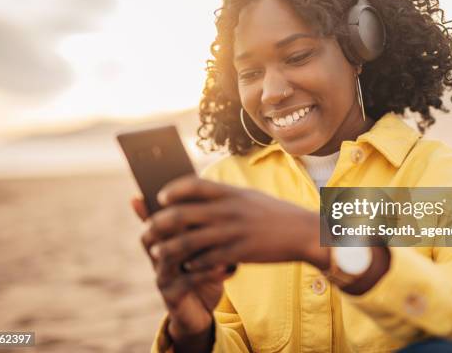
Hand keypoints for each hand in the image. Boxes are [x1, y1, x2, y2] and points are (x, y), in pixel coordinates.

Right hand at [132, 196, 232, 345]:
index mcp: (164, 238)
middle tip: (197, 212)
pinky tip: (227, 267)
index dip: (160, 202)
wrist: (202, 307)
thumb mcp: (205, 243)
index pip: (156, 214)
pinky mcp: (171, 295)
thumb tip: (213, 189)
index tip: (171, 189)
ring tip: (218, 241)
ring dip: (194, 247)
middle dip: (173, 221)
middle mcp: (157, 255)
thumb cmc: (205, 269)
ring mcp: (161, 275)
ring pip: (169, 255)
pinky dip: (207, 272)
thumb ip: (204, 221)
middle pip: (154, 232)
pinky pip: (187, 281)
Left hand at [153, 176, 329, 270]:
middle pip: (180, 215)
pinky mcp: (239, 253)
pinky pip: (206, 261)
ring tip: (158, 253)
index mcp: (231, 192)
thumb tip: (197, 195)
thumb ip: (225, 196)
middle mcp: (228, 210)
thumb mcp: (249, 197)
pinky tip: (186, 266)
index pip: (192, 185)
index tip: (160, 197)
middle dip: (157, 224)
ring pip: (187, 242)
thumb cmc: (275, 214)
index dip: (172, 190)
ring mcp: (232, 232)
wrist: (305, 232)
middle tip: (147, 231)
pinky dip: (192, 265)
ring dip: (168, 249)